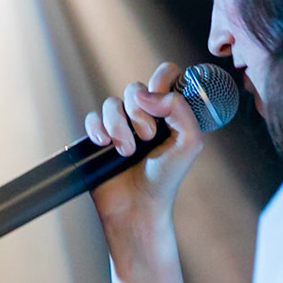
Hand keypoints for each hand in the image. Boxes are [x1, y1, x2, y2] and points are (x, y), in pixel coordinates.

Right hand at [83, 62, 204, 246]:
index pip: (167, 75)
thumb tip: (148, 94)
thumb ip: (181, 109)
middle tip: (148, 137)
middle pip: (136, 88)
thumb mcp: (189, 142)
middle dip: (140, 112)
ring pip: (112, 103)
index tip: (162, 101)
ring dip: (119, 126)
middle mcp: (145, 116)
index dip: (162, 80)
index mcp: (169, 113)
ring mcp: (121, 126)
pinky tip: (105, 145)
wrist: (137, 207)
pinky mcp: (100, 137)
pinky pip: (92, 117)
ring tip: (127, 151)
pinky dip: (98, 129)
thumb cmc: (166, 179)